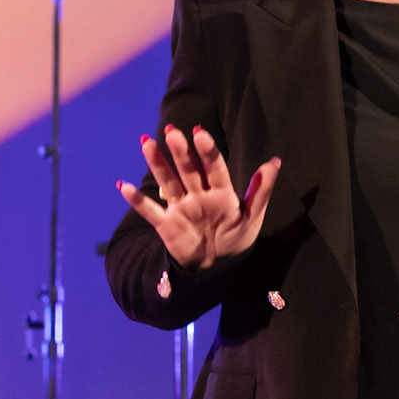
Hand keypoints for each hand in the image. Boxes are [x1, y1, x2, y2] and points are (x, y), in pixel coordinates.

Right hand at [117, 124, 279, 270]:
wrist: (217, 267)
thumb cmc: (236, 239)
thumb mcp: (252, 217)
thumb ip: (261, 191)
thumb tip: (275, 161)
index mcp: (221, 193)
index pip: (214, 169)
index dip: (208, 152)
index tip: (200, 134)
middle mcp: (198, 195)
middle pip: (188, 170)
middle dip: (180, 152)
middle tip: (172, 131)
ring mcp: (181, 208)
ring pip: (168, 182)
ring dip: (157, 164)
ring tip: (147, 143)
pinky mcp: (166, 224)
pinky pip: (149, 211)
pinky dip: (136, 200)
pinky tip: (123, 186)